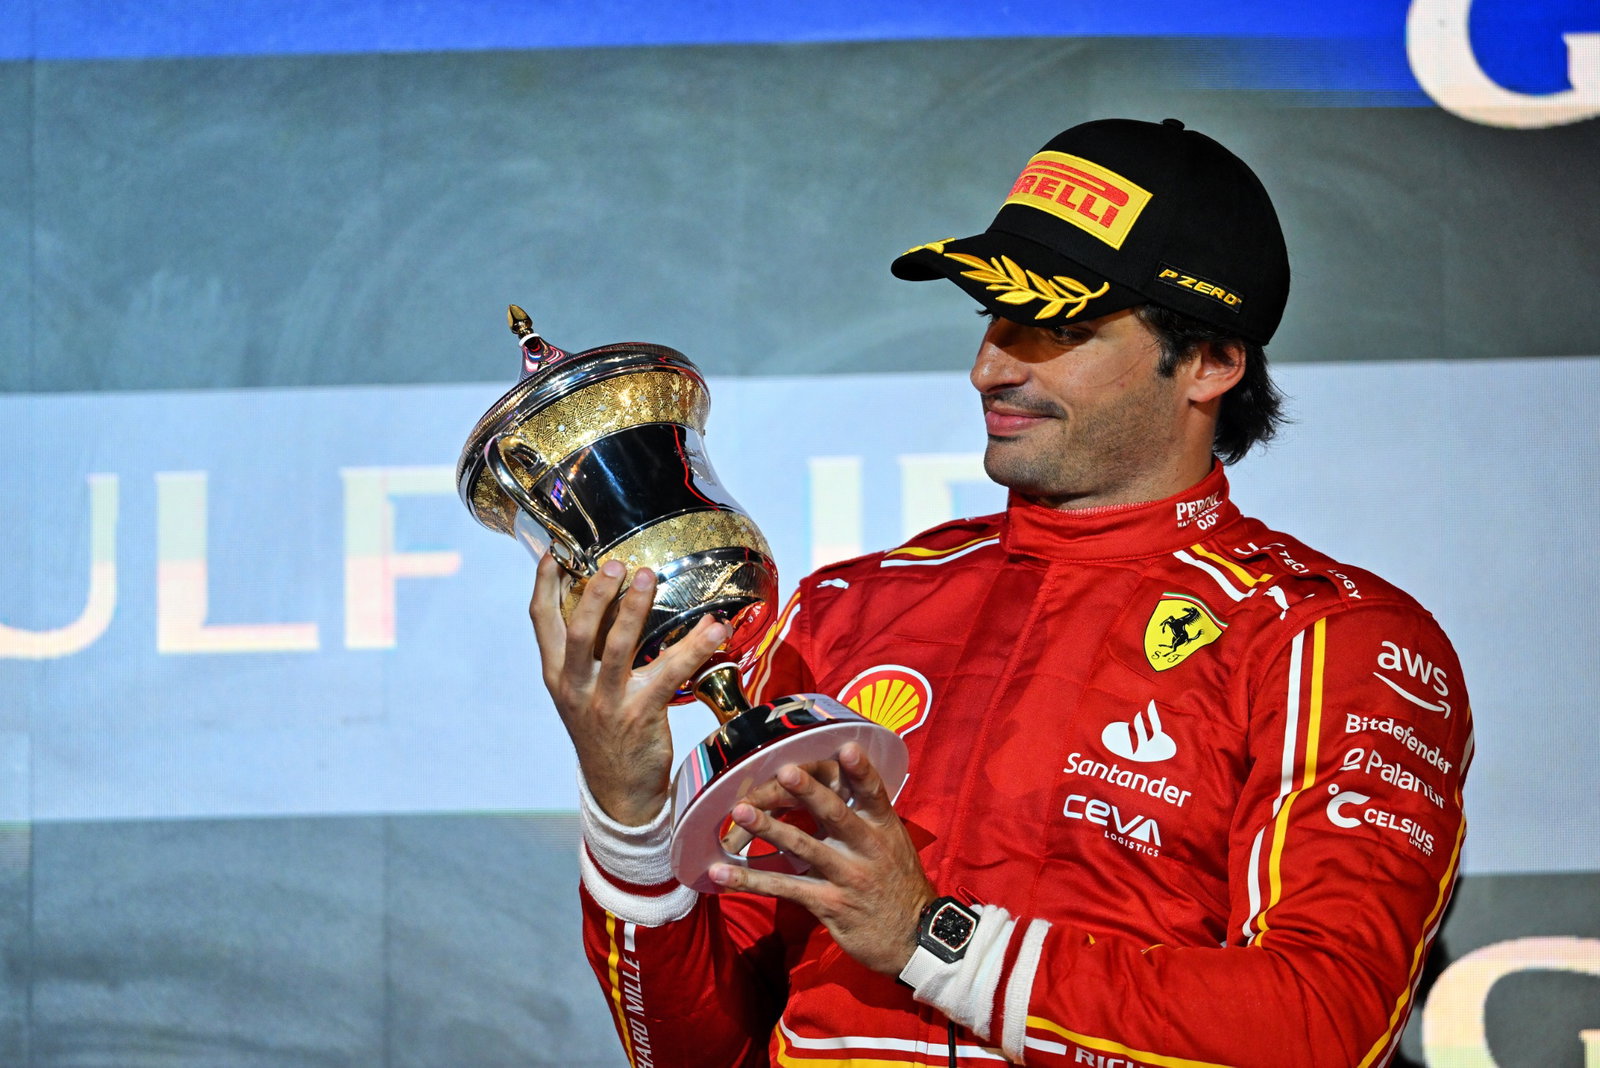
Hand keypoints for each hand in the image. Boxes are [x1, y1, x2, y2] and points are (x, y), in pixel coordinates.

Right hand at [530, 553, 726, 825]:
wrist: (619, 792)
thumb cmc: (604, 733)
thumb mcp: (580, 694)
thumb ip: (586, 655)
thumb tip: (605, 602)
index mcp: (557, 677)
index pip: (542, 623)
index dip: (545, 586)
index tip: (554, 554)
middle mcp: (575, 687)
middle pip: (578, 630)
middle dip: (595, 594)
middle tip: (615, 565)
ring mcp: (606, 702)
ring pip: (617, 646)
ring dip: (636, 608)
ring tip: (648, 577)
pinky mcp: (640, 714)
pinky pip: (669, 672)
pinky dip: (694, 646)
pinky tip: (715, 628)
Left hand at [708, 742, 935, 975]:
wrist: (914, 938)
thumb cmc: (898, 882)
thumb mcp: (893, 843)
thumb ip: (865, 815)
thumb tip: (835, 779)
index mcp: (883, 827)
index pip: (873, 793)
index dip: (860, 770)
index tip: (846, 747)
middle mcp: (867, 848)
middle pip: (834, 813)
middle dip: (808, 791)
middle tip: (784, 770)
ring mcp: (846, 876)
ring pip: (803, 847)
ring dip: (768, 828)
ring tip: (740, 811)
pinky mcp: (828, 903)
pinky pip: (785, 888)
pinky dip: (750, 881)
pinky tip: (721, 875)